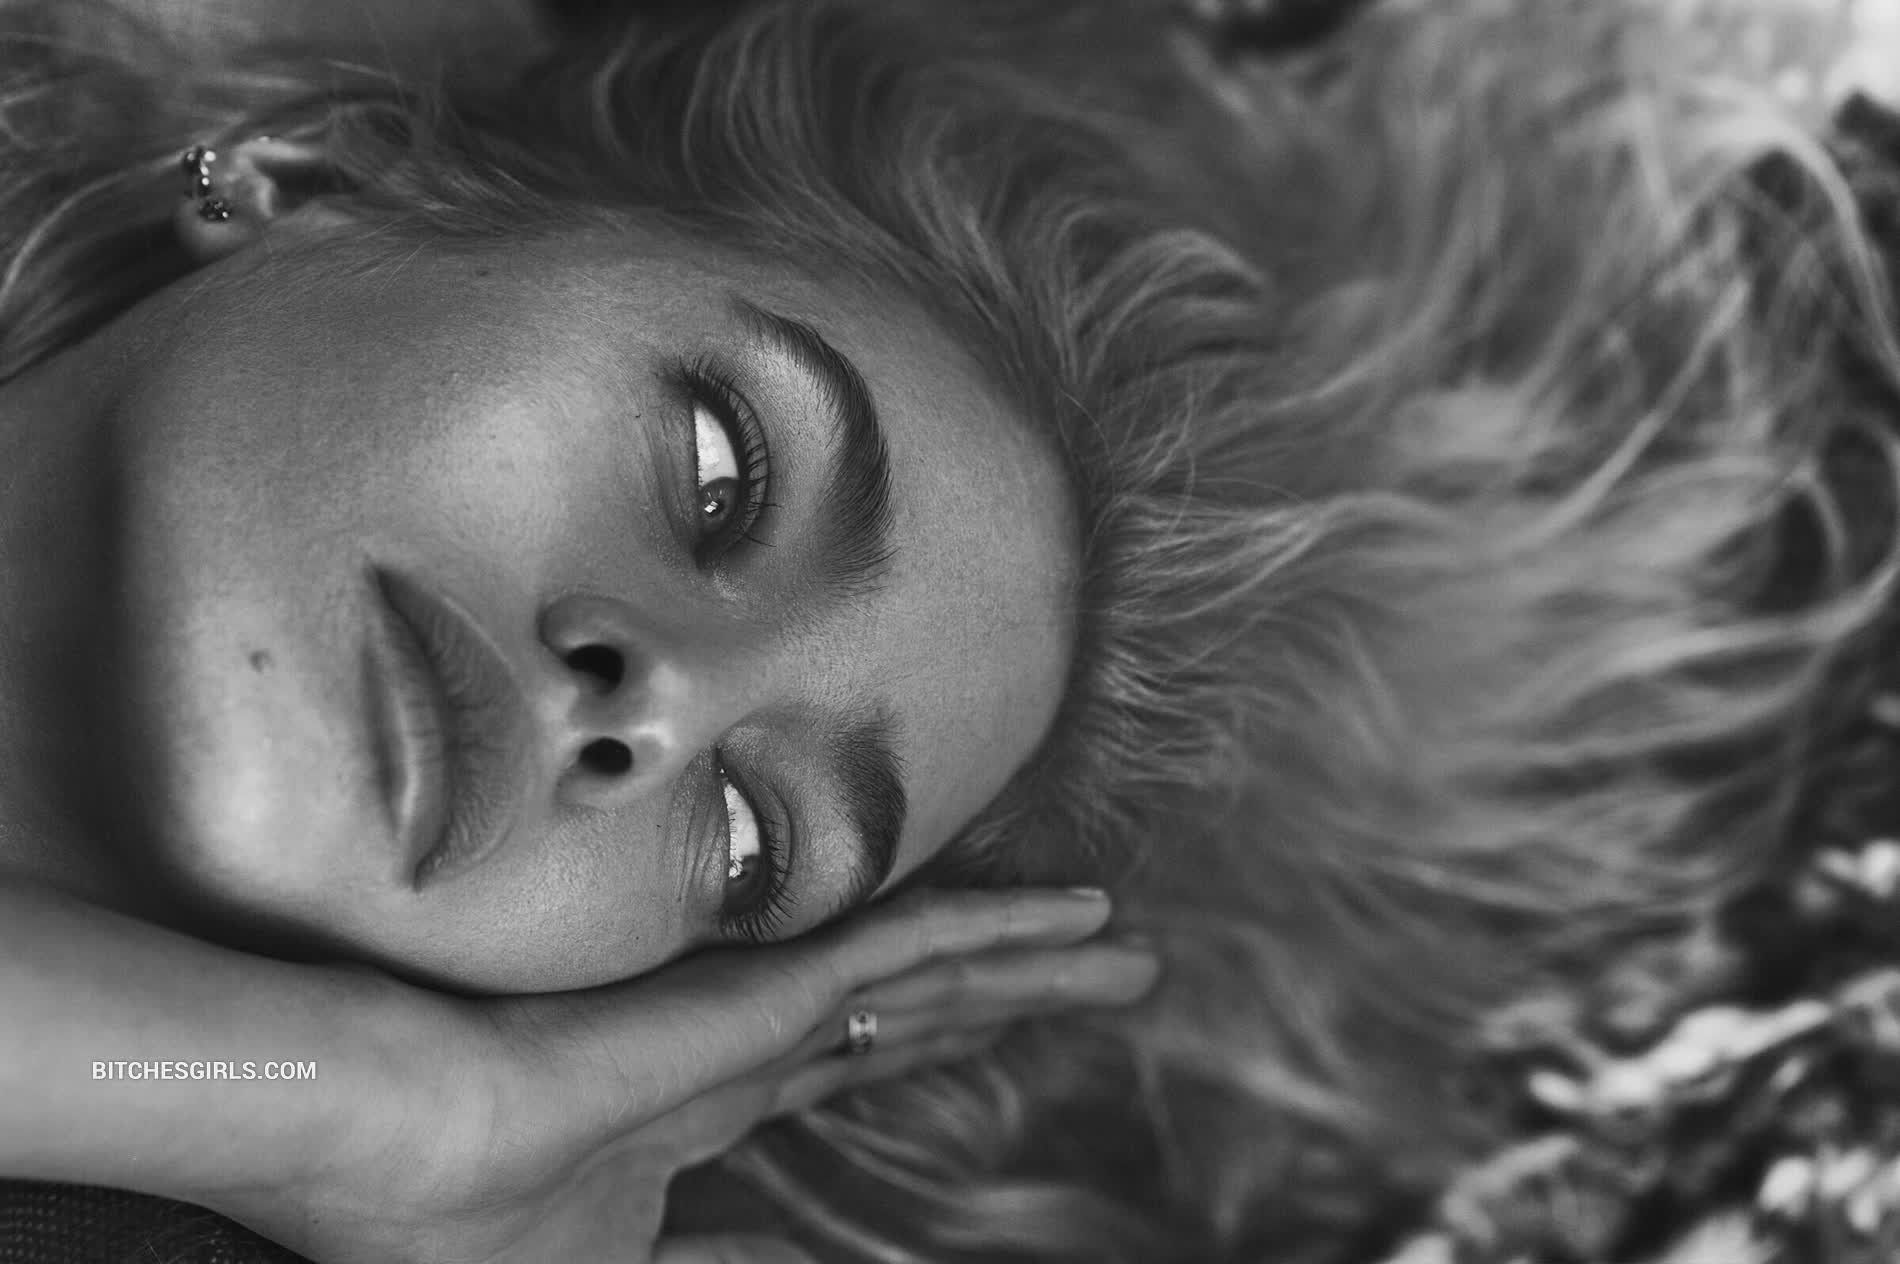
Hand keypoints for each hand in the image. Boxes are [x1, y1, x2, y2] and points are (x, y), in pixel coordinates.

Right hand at [213, 887, 1156, 1263]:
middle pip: (918, 1004)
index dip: (931, 1040)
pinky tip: (1080, 922)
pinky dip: (1006, 929)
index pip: (851, 1054)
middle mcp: (755, 1035)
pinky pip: (921, 946)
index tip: (995, 1031)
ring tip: (1122, 947)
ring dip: (1038, 960)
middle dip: (1014, 992)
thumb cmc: (456, 1217)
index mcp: (709, 1094)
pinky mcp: (774, 987)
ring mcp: (768, 1004)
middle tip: (1107, 973)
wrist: (388, 1140)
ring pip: (939, 968)